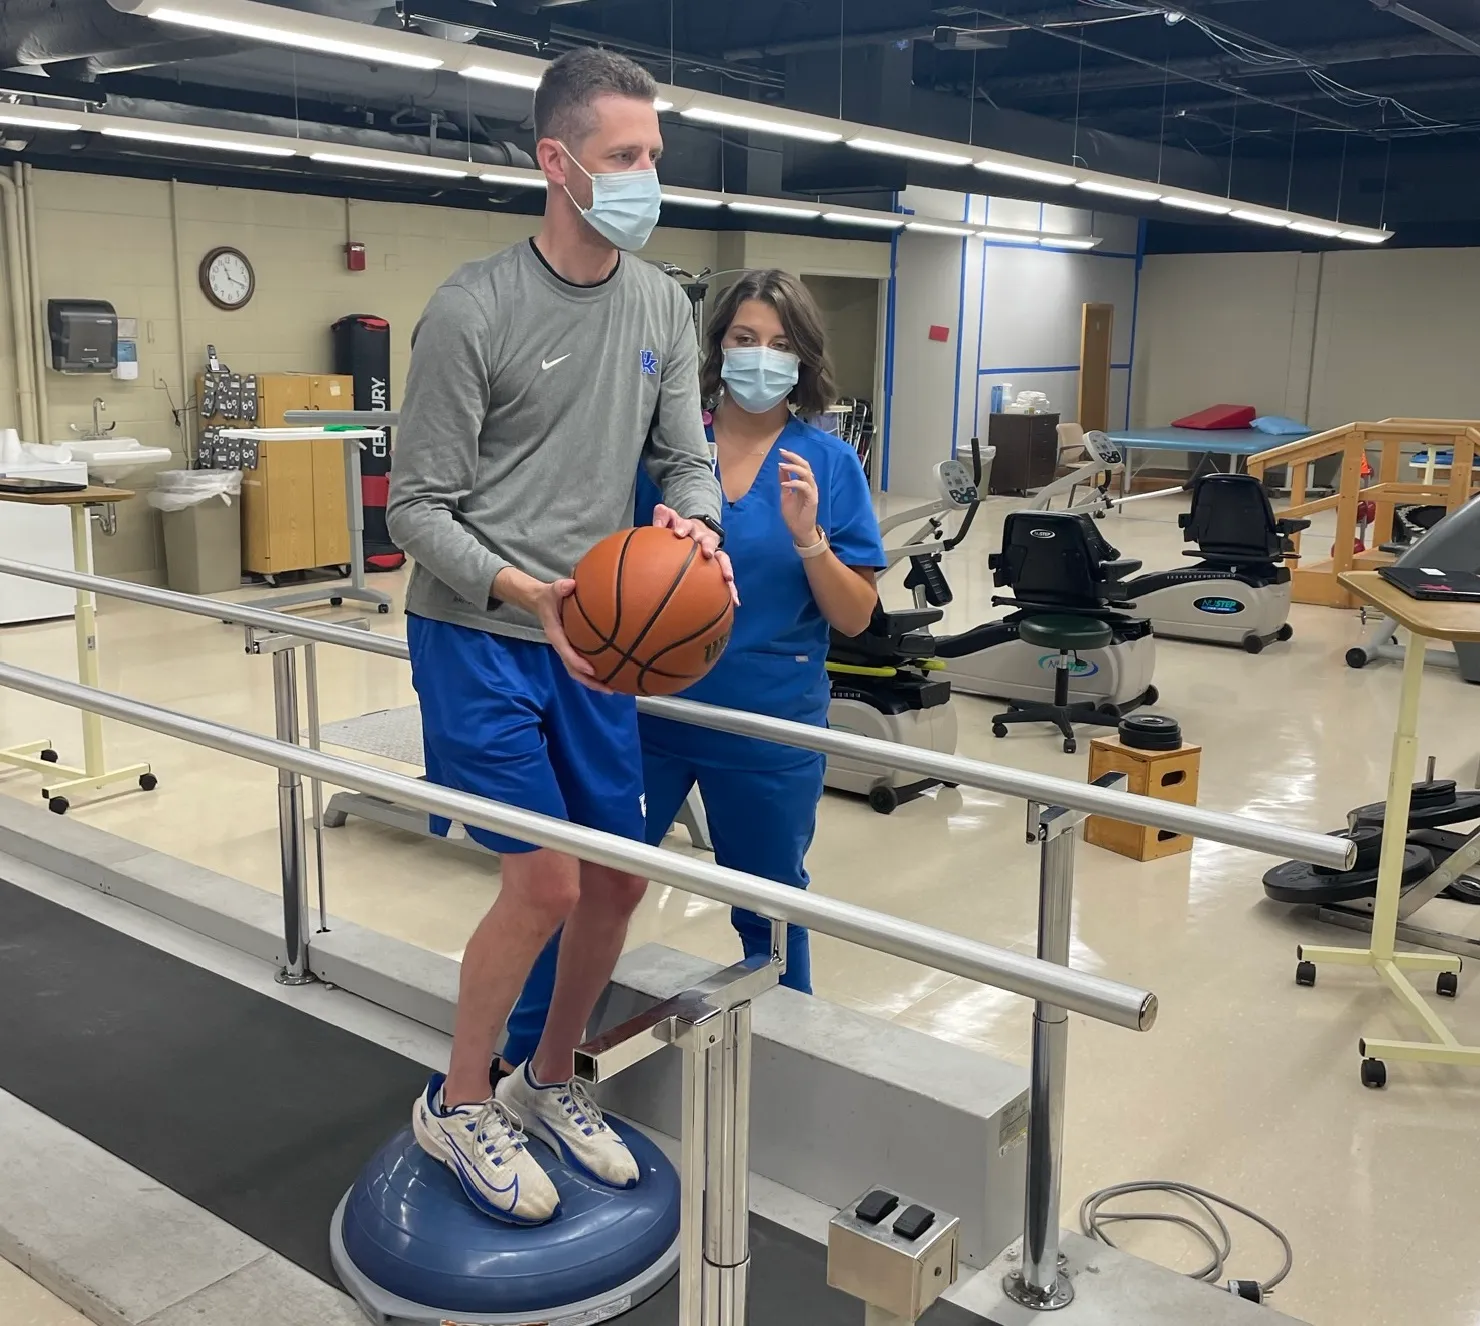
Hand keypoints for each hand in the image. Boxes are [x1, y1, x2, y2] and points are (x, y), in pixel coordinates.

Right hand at [494, 568, 609, 691]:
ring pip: (579, 671)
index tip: (592, 671)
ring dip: (594, 682)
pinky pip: (584, 664)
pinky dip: (596, 673)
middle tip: (609, 690)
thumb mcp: (552, 590)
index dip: (578, 663)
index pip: (566, 652)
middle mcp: (562, 646)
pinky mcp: (574, 649)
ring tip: (614, 689)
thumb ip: (559, 587)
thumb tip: (570, 584)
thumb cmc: (550, 597)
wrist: (541, 602)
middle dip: (590, 682)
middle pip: (574, 670)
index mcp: (556, 635)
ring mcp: (568, 650)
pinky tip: (613, 674)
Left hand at [651, 504, 739, 605]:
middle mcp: (706, 539)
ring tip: (728, 578)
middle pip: (710, 541)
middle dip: (709, 546)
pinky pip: (726, 578)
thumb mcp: (671, 520)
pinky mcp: (719, 565)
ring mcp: (715, 552)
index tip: (678, 533)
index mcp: (692, 528)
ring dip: (726, 568)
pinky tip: (735, 602)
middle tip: (708, 553)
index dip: (683, 528)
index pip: (688, 525)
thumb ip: (663, 516)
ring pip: (723, 559)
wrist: (698, 530)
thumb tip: (658, 514)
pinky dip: (732, 589)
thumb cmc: (680, 529)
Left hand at [778, 450, 820, 546]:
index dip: (792, 457)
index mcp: (804, 483)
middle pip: (805, 466)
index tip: (781, 451)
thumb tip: (781, 467)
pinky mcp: (813, 499)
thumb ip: (785, 480)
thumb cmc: (794, 514)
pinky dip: (795, 482)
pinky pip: (805, 487)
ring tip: (782, 465)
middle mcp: (810, 485)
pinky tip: (786, 483)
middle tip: (783, 453)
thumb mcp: (785, 494)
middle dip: (794, 457)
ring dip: (794, 468)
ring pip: (807, 474)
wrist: (799, 530)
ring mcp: (812, 491)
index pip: (800, 466)